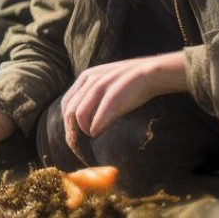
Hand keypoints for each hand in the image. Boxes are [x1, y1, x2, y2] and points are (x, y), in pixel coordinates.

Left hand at [61, 52, 188, 158]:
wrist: (152, 73)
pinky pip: (96, 119)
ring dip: (83, 130)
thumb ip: (92, 95)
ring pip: (79, 116)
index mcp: (85, 77)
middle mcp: (89, 81)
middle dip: (71, 130)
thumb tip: (83, 118)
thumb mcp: (106, 82)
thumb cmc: (130, 83)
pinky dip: (94, 129)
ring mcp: (100, 88)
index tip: (72, 135)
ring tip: (91, 136)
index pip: (66, 103)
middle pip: (69, 111)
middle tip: (77, 144)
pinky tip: (97, 133)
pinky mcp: (112, 98)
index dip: (66, 122)